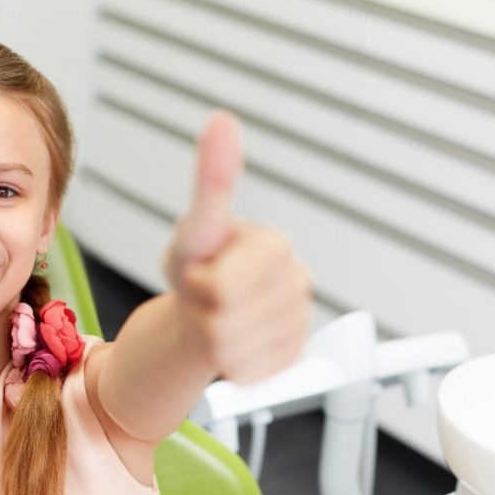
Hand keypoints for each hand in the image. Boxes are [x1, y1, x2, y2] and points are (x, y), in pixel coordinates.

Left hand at [164, 111, 313, 384]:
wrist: (203, 313)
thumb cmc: (198, 268)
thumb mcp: (196, 228)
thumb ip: (212, 179)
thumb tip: (221, 120)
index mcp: (275, 247)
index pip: (224, 288)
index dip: (199, 286)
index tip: (202, 272)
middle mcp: (297, 283)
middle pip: (227, 323)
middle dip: (203, 314)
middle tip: (206, 297)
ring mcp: (298, 322)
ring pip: (235, 353)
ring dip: (213, 342)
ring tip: (217, 318)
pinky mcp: (294, 357)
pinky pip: (249, 374)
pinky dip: (230, 365)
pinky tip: (234, 342)